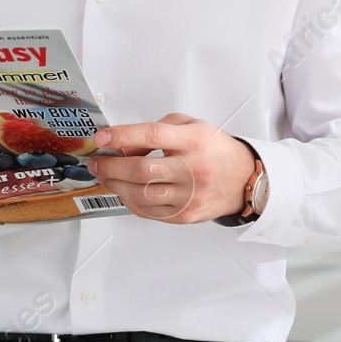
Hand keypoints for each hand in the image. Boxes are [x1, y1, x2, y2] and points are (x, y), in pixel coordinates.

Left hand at [94, 113, 255, 223]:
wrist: (244, 180)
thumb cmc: (215, 151)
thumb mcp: (193, 126)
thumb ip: (158, 129)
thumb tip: (125, 146)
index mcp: (196, 141)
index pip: (154, 136)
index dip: (123, 136)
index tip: (101, 137)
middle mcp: (194, 169)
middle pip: (142, 169)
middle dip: (111, 165)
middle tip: (97, 162)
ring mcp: (190, 196)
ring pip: (141, 194)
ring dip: (116, 185)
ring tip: (105, 176)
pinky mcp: (185, 215)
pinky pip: (148, 211)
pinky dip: (130, 200)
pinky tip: (124, 190)